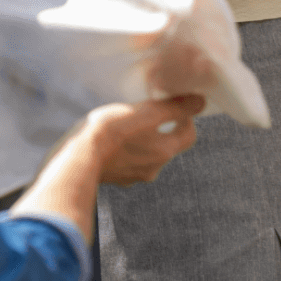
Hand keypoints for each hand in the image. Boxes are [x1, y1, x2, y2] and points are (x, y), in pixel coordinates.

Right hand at [84, 94, 203, 185]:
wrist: (79, 156)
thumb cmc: (112, 130)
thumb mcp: (145, 112)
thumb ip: (174, 107)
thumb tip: (200, 101)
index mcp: (164, 151)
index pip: (189, 136)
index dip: (186, 119)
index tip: (174, 107)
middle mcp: (154, 168)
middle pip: (167, 146)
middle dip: (161, 129)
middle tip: (145, 113)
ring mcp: (134, 176)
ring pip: (146, 155)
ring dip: (142, 141)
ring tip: (124, 126)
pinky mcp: (116, 178)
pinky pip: (127, 163)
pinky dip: (124, 152)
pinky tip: (109, 142)